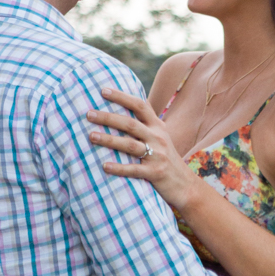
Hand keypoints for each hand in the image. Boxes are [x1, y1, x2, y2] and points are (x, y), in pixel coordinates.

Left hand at [87, 87, 200, 211]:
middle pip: (130, 124)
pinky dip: (119, 167)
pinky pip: (134, 169)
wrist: (185, 185)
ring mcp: (157, 155)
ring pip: (130, 145)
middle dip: (108, 117)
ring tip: (91, 136)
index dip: (121, 96)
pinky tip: (104, 166)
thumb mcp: (160, 135)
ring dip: (109, 140)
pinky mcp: (155, 173)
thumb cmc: (165, 157)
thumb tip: (126, 104)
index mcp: (157, 125)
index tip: (103, 90)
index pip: (139, 105)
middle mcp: (158, 137)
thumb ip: (145, 122)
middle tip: (89, 114)